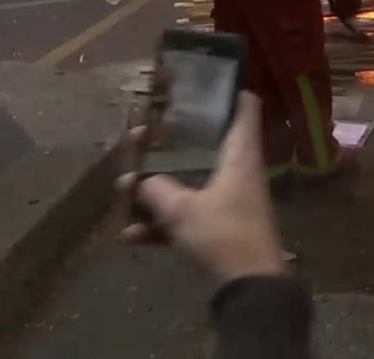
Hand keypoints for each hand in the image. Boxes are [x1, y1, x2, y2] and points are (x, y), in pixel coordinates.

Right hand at [118, 92, 287, 282]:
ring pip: (192, 182)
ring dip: (159, 188)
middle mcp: (238, 171)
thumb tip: (138, 179)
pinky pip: (189, 216)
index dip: (225, 90)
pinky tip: (130, 236)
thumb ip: (155, 189)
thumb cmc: (223, 234)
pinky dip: (163, 223)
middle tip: (139, 139)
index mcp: (240, 153)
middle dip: (170, 144)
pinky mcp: (222, 229)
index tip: (195, 83)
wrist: (250, 289)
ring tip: (123, 190)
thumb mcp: (181, 209)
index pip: (244, 106)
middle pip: (205, 144)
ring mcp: (231, 201)